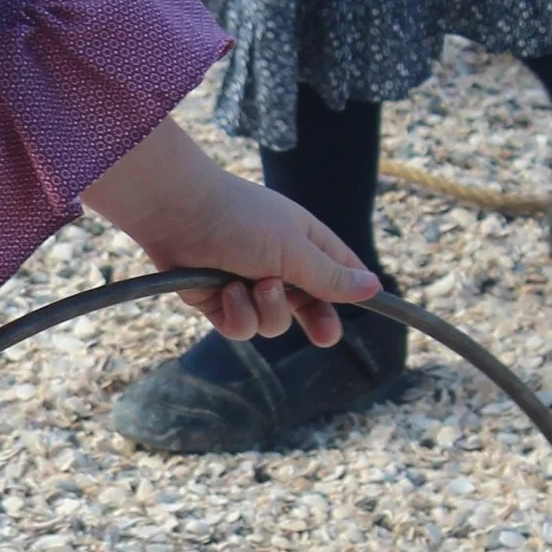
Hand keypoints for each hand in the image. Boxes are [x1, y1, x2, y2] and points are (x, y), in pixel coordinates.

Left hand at [83, 119, 379, 347]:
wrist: (178, 215)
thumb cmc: (242, 220)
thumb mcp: (295, 249)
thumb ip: (331, 276)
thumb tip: (373, 288)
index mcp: (305, 243)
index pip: (339, 271)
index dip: (352, 290)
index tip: (372, 307)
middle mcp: (278, 266)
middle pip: (308, 306)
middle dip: (316, 320)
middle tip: (325, 336)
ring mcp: (248, 286)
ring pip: (274, 323)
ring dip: (268, 309)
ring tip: (254, 284)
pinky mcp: (218, 304)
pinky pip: (241, 329)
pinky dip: (237, 314)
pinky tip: (227, 294)